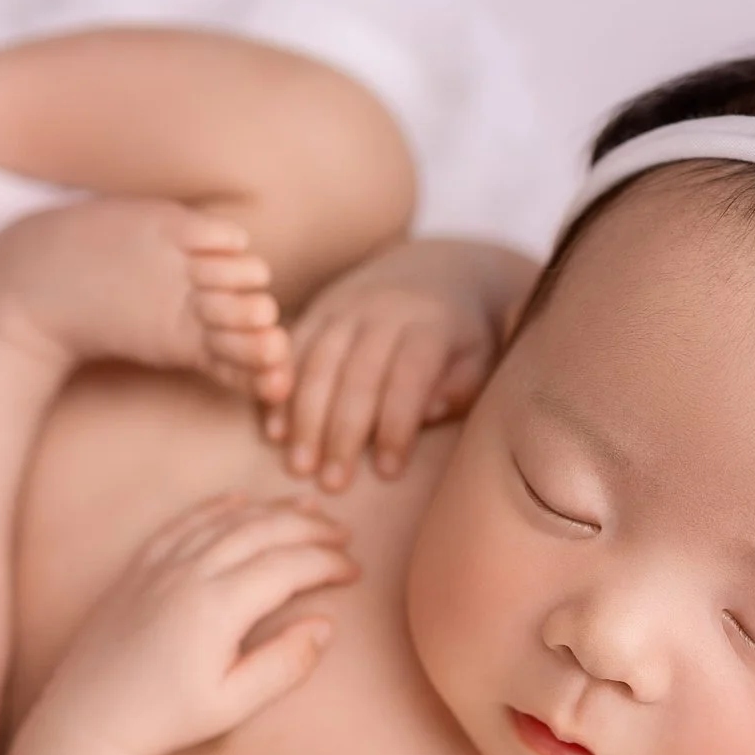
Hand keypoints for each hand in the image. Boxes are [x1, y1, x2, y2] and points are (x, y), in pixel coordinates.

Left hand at [39, 494, 358, 754]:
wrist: (90, 717)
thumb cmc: (164, 719)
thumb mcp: (232, 705)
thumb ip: (284, 664)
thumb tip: (325, 625)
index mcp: (216, 608)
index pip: (287, 566)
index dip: (327, 563)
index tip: (355, 570)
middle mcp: (188, 574)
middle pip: (262, 531)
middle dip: (309, 527)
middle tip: (344, 534)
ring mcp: (161, 565)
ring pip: (227, 519)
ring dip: (272, 510)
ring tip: (308, 509)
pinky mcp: (140, 567)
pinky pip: (185, 521)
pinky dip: (218, 507)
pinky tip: (241, 502)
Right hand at [268, 239, 504, 488]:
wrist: (436, 270)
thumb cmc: (463, 336)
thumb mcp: (480, 358)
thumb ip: (460, 387)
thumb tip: (429, 412)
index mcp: (431, 323)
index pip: (410, 377)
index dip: (397, 427)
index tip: (387, 473)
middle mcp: (384, 310)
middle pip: (357, 374)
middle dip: (342, 433)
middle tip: (332, 484)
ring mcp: (345, 306)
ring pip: (317, 363)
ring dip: (304, 419)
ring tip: (299, 467)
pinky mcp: (317, 308)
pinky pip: (290, 351)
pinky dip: (279, 393)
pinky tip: (274, 432)